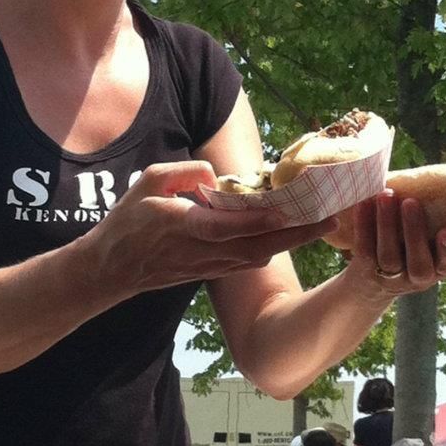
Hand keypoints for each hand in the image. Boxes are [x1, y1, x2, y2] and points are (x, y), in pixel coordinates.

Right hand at [89, 162, 332, 296]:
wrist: (113, 269)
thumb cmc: (128, 222)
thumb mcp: (147, 181)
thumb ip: (184, 172)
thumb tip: (218, 176)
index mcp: (185, 226)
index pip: (231, 226)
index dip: (263, 219)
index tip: (292, 208)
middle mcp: (203, 251)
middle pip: (259, 246)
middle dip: (297, 234)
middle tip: (332, 218)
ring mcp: (211, 266)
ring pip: (260, 257)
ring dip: (292, 242)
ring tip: (322, 223)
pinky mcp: (214, 272)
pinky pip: (251, 262)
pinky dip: (275, 248)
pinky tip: (293, 233)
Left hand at [339, 190, 445, 300]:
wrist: (372, 280)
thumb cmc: (409, 248)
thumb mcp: (427, 243)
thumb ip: (433, 221)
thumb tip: (436, 179)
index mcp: (438, 269)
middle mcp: (417, 278)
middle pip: (418, 263)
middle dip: (414, 232)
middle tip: (411, 202)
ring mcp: (391, 278)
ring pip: (389, 257)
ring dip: (387, 225)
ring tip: (386, 195)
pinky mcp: (367, 271)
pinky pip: (365, 250)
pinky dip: (363, 226)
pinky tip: (364, 203)